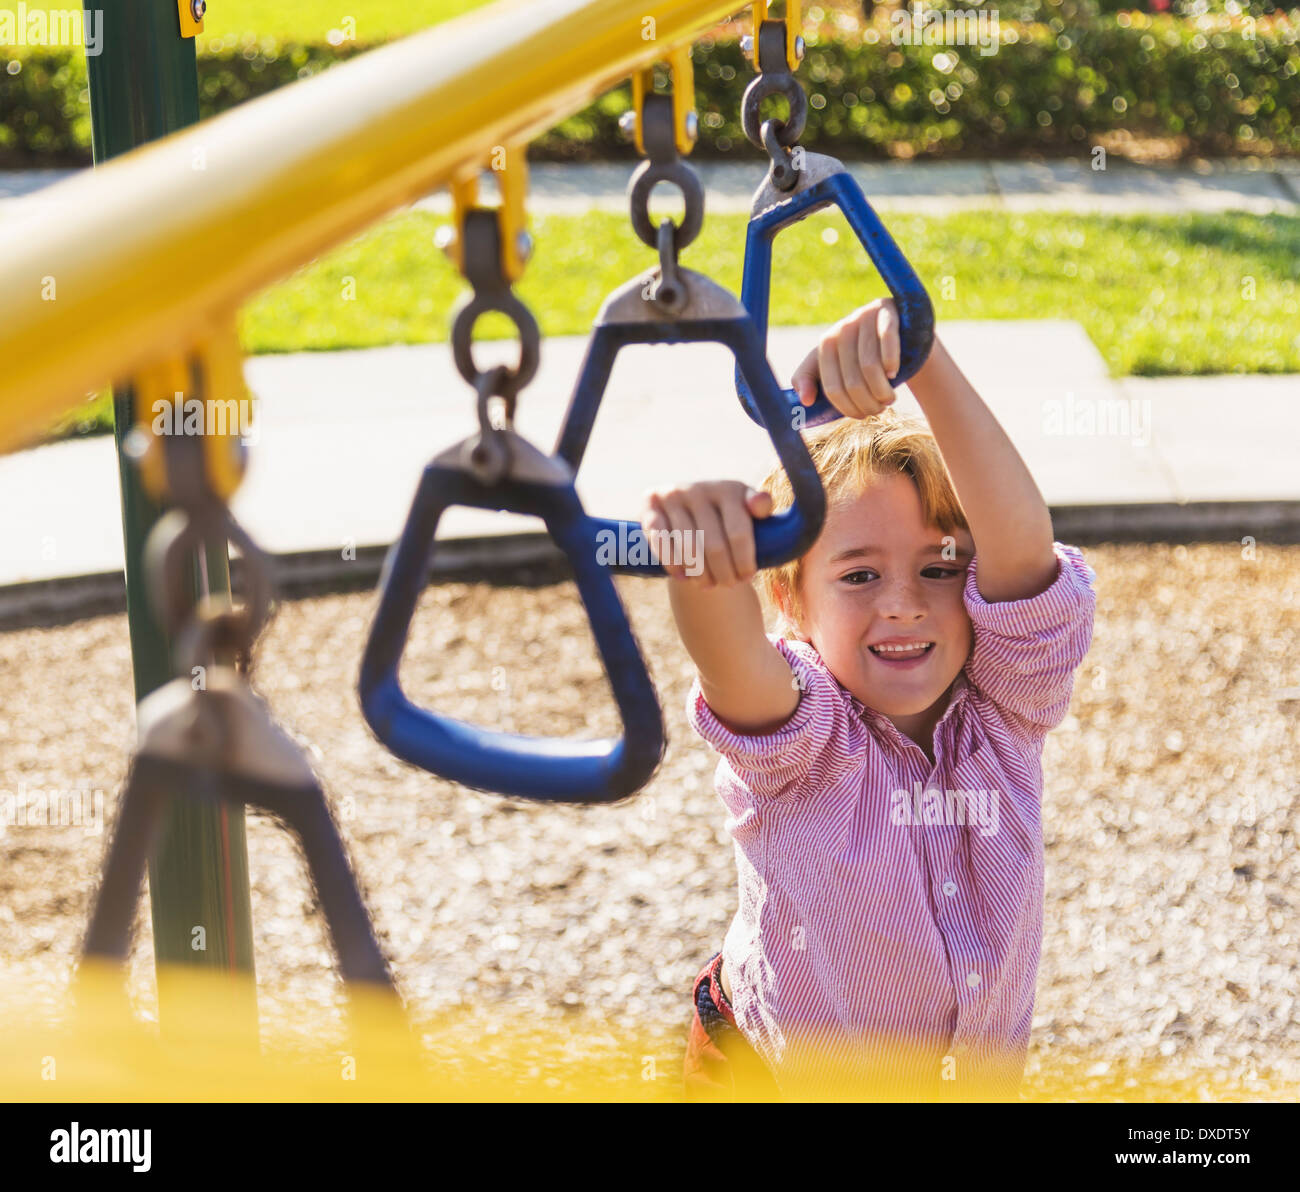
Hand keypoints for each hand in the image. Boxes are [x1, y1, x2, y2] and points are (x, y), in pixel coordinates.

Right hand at [640, 480, 773, 587]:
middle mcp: (699, 489)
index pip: (739, 533)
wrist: (688, 510)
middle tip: (729, 585)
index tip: (747, 577)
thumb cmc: (726, 516)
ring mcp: (672, 497)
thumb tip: (760, 504)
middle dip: (724, 572)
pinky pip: (661, 543)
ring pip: (689, 548)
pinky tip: (683, 577)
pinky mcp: (650, 508)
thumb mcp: (746, 510)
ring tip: (709, 585)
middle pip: (714, 546)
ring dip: (700, 574)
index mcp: (728, 489)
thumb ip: (760, 506)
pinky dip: (673, 564)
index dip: (744, 561)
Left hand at [789, 297, 900, 418]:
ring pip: (870, 366)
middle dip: (868, 403)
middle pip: (853, 381)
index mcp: (826, 344)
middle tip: (878, 410)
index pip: (832, 388)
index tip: (861, 416)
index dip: (848, 408)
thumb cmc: (859, 354)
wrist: (894, 327)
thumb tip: (805, 400)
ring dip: (882, 391)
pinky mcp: (887, 311)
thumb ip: (809, 380)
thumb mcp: (831, 366)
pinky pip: (887, 340)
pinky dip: (891, 362)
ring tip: (889, 399)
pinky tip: (893, 374)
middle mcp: (842, 328)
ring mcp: (865, 317)